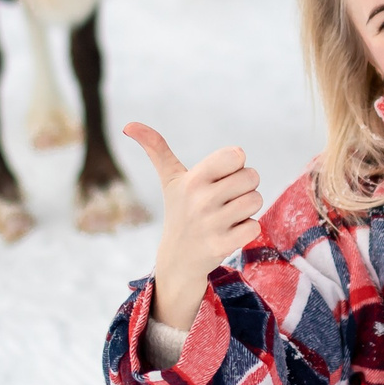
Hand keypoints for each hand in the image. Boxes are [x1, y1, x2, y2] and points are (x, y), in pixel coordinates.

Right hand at [121, 122, 262, 330]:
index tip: (221, 177)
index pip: (236, 155)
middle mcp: (201, 200)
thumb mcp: (170, 179)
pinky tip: (230, 233)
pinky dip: (247, 230)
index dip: (235, 165)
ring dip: (247, 208)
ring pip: (256, 201)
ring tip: (227, 215)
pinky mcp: (222, 245)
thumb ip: (155, 148)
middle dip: (245, 187)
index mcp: (193, 179)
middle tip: (226, 198)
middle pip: (252, 177)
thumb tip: (128, 125)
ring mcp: (211, 224)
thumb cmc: (179, 210)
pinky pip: (254, 227)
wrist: (178, 259)